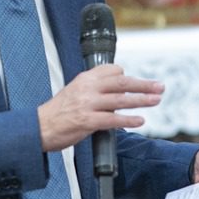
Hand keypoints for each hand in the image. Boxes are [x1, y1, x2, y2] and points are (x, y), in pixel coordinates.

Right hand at [38, 65, 162, 151]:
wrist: (38, 127)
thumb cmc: (58, 112)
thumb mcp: (74, 91)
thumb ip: (94, 88)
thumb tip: (117, 89)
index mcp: (85, 79)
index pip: (112, 71)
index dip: (126, 76)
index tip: (138, 81)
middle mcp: (87, 89)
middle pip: (121, 83)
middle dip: (143, 85)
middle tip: (160, 87)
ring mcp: (87, 105)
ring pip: (120, 100)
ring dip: (141, 100)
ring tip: (156, 100)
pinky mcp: (86, 121)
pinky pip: (112, 120)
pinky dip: (128, 120)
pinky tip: (140, 121)